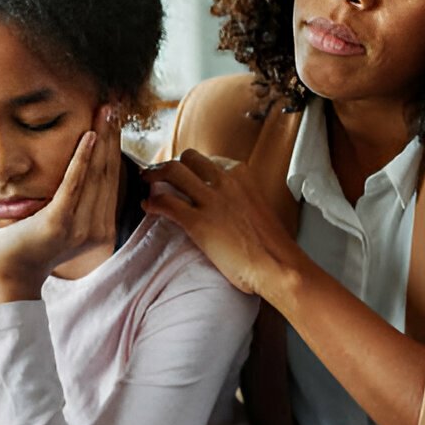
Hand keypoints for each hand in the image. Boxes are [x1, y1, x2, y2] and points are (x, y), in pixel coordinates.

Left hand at [0, 105, 121, 305]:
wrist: (10, 270)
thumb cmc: (31, 239)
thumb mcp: (62, 217)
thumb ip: (78, 197)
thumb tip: (84, 165)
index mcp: (102, 226)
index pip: (111, 177)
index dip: (115, 144)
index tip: (117, 116)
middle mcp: (97, 228)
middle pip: (108, 171)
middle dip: (112, 134)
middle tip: (116, 102)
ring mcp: (80, 227)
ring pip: (95, 174)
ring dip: (102, 138)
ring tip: (106, 110)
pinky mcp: (59, 223)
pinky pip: (73, 185)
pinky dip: (82, 158)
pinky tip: (89, 136)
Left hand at [141, 148, 305, 302]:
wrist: (278, 265)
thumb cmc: (271, 245)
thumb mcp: (257, 208)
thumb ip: (240, 199)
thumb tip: (226, 206)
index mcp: (242, 176)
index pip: (209, 161)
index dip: (191, 167)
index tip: (185, 174)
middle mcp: (226, 181)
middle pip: (188, 159)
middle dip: (171, 164)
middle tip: (159, 173)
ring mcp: (211, 199)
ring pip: (172, 172)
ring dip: (154, 174)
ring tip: (146, 180)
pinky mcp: (197, 221)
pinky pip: (166, 203)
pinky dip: (152, 202)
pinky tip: (148, 206)